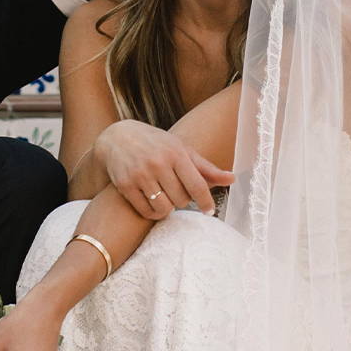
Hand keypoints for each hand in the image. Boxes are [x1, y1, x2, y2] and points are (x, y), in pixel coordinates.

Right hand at [95, 120, 233, 220]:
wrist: (117, 138)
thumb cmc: (156, 144)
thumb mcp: (181, 150)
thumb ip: (206, 168)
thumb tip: (232, 179)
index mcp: (176, 153)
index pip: (197, 185)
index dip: (206, 202)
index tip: (209, 210)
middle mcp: (158, 163)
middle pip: (181, 199)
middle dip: (183, 200)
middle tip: (177, 192)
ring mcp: (140, 175)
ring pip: (164, 208)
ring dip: (168, 208)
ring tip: (166, 198)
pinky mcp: (125, 186)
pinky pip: (146, 211)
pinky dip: (153, 212)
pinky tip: (153, 203)